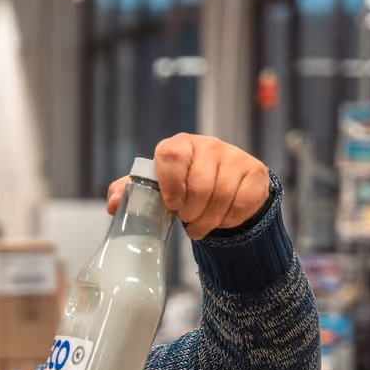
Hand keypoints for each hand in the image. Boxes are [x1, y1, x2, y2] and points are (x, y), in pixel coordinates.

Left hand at [105, 134, 271, 239]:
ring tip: (200, 224)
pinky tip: (221, 218)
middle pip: (200, 185)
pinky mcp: (255, 173)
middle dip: (191, 212)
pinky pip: (241, 204)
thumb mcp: (157, 187)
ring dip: (208, 220)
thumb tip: (114, 202)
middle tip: (187, 219)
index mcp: (181, 144)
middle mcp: (210, 145)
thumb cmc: (184, 186)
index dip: (170, 185)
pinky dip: (229, 219)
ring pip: (222, 197)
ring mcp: (235, 157)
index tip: (171, 205)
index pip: (171, 155)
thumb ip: (133, 192)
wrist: (225, 187)